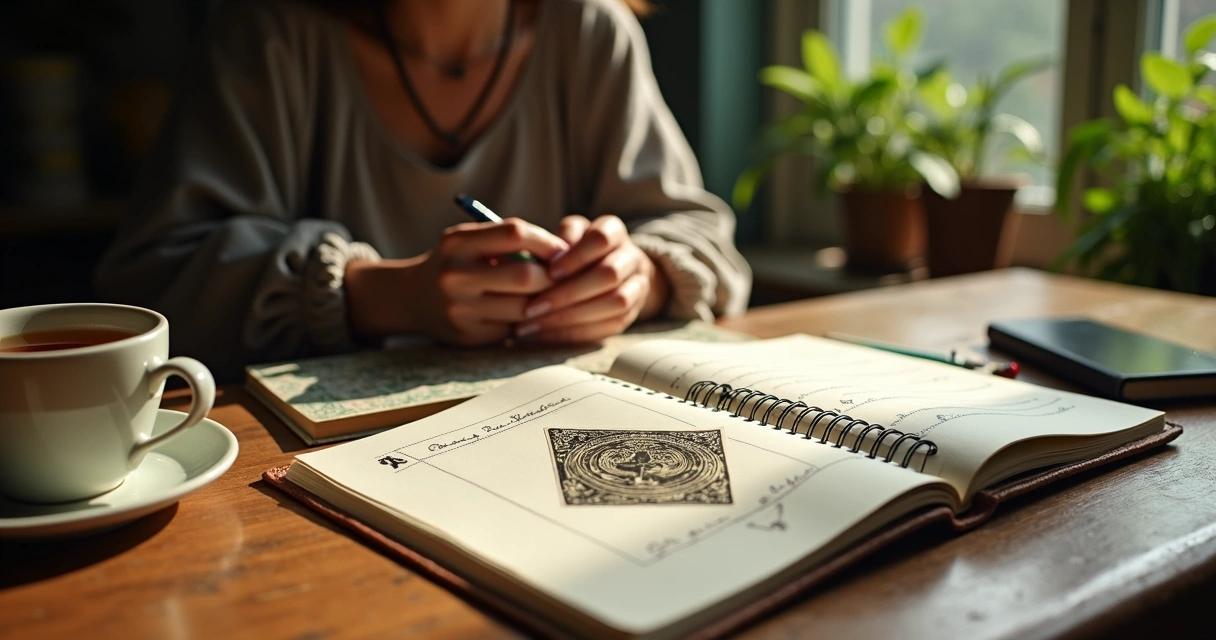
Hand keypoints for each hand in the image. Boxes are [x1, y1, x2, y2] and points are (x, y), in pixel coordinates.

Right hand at [345, 218, 568, 345]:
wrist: (411, 298)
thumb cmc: (456, 262)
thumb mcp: (470, 240)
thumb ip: (507, 241)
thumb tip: (564, 254)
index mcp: (458, 243)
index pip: (515, 233)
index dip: (546, 241)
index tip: (562, 249)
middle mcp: (455, 275)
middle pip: (525, 276)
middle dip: (551, 277)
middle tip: (562, 277)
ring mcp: (461, 309)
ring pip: (524, 308)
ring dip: (542, 302)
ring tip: (547, 294)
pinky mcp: (469, 336)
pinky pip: (513, 328)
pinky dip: (525, 320)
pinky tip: (525, 313)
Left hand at [514, 215, 668, 341]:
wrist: (612, 269)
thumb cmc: (578, 248)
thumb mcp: (569, 233)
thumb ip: (560, 238)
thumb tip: (546, 256)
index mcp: (614, 231)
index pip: (601, 239)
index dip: (576, 257)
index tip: (550, 272)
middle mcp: (632, 259)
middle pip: (610, 275)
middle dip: (569, 293)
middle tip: (532, 307)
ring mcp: (637, 288)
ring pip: (614, 303)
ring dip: (572, 316)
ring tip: (534, 324)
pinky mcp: (630, 316)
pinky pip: (608, 327)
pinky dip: (575, 333)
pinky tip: (546, 334)